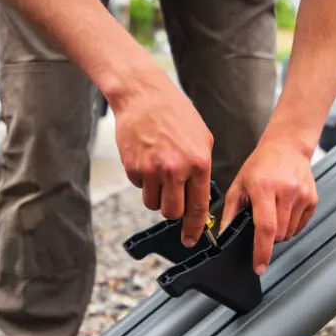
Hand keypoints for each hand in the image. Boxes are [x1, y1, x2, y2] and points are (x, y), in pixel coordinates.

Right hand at [113, 70, 213, 246]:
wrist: (144, 95)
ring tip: (159, 172)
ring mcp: (152, 169)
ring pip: (153, 204)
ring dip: (156, 195)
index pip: (198, 207)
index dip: (194, 228)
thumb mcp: (202, 139)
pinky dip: (142, 179)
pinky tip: (146, 158)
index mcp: (198, 163)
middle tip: (171, 197)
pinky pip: (139, 187)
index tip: (191, 240)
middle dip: (172, 210)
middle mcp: (176, 169)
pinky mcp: (133, 166)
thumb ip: (201, 170)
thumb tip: (200, 201)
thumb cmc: (176, 115)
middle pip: (173, 212)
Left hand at [220, 140, 317, 274]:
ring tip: (274, 211)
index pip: (265, 227)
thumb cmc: (261, 164)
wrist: (287, 146)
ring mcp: (302, 195)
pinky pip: (300, 225)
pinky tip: (285, 209)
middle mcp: (286, 191)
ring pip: (290, 232)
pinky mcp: (313, 199)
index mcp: (264, 187)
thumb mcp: (239, 184)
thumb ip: (230, 212)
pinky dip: (291, 225)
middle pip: (279, 234)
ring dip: (280, 231)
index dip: (262, 251)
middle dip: (268, 238)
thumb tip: (224, 236)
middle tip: (261, 221)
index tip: (259, 266)